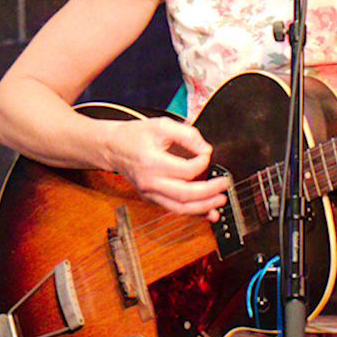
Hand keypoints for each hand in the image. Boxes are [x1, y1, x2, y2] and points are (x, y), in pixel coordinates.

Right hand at [104, 115, 228, 215]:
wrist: (112, 147)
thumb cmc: (136, 135)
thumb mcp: (162, 125)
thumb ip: (187, 135)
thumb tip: (206, 150)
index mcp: (152, 162)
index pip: (187, 170)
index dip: (203, 162)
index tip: (207, 153)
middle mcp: (150, 181)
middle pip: (185, 194)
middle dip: (209, 192)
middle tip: (224, 184)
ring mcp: (149, 193)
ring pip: (180, 208)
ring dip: (203, 208)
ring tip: (219, 203)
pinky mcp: (150, 198)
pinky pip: (173, 209)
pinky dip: (192, 212)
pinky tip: (207, 212)